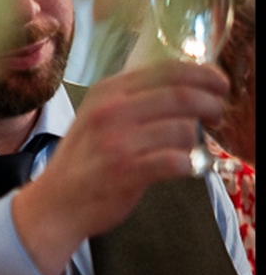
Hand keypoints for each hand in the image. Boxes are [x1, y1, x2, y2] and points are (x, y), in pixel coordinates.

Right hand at [10, 61, 228, 274]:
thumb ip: (134, 99)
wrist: (54, 204)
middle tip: (217, 115)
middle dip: (212, 104)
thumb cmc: (85, 160)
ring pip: (183, 129)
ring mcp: (116, 141)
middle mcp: (110, 111)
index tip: (220, 86)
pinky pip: (175, 161)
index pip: (169, 70)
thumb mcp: (98, 116)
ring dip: (198, 140)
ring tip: (192, 148)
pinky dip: (188, 165)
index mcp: (107, 91)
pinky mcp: (124, 172)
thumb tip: (189, 87)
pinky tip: (184, 168)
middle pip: (182, 96)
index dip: (205, 76)